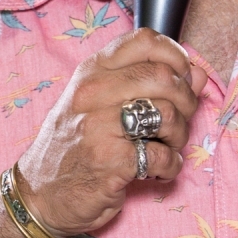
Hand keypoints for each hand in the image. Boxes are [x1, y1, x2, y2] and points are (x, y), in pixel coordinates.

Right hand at [17, 28, 206, 237]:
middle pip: (164, 77)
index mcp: (92, 73)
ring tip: (165, 148)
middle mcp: (93, 93)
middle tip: (178, 122)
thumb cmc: (73, 149)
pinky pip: (163, 156)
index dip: (177, 57)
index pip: (145, 41)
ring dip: (179, 137)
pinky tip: (156, 170)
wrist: (39, 196)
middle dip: (186, 102)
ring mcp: (99, 126)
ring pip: (168, 115)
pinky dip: (170, 167)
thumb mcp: (99, 106)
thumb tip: (197, 74)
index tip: (182, 78)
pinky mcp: (111, 162)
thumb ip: (146, 86)